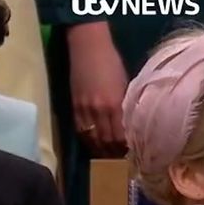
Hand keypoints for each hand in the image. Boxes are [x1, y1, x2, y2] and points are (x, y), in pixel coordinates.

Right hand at [67, 22, 128, 156]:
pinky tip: (92, 142)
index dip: (124, 147)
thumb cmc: (111, 61)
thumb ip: (125, 104)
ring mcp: (83, 110)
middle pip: (105, 141)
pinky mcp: (73, 108)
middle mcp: (98, 111)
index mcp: (115, 103)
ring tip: (105, 153)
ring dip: (98, 149)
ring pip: (91, 139)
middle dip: (112, 152)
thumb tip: (128, 123)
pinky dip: (87, 140)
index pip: (120, 135)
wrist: (87, 48)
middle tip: (118, 156)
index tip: (130, 151)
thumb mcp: (124, 83)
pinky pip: (80, 130)